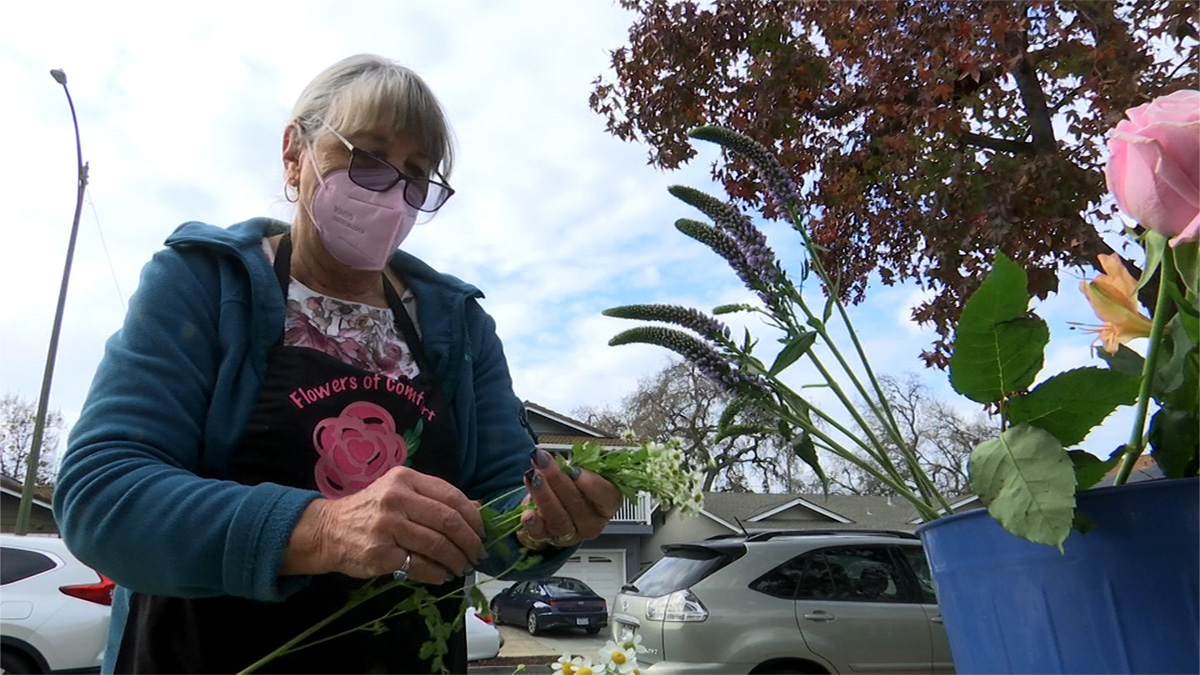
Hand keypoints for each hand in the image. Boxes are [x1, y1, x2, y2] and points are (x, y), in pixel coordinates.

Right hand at [282, 466, 484, 583]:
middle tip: (477, 554)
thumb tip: (478, 508)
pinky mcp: (381, 554)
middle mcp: (397, 499)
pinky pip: (420, 566)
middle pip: (448, 521)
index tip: (481, 532)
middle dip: (469, 541)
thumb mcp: (400, 492)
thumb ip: (436, 497)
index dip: (473, 517)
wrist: (328, 530)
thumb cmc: (370, 510)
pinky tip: (441, 575)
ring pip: (437, 545)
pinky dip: (437, 573)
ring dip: (456, 560)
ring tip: (461, 567)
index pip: (452, 496)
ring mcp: (388, 527)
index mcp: (405, 479)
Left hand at [518, 449, 623, 549]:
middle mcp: (592, 522)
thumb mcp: (581, 468)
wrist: (556, 497)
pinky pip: (541, 534)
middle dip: (557, 480)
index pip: (606, 497)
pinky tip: (527, 513)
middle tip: (543, 462)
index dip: (591, 484)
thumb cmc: (574, 482)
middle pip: (577, 504)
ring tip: (532, 477)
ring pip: (559, 518)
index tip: (575, 470)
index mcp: (607, 503)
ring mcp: (572, 533)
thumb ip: (577, 466)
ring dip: (543, 495)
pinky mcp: (550, 538)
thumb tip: (562, 460)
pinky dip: (533, 523)